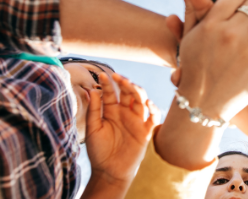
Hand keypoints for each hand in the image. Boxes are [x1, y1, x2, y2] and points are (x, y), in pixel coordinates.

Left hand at [84, 73, 158, 188]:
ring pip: (141, 101)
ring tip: (131, 86)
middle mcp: (124, 113)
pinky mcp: (145, 132)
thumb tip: (93, 90)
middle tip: (119, 78)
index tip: (102, 75)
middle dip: (125, 83)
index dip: (108, 83)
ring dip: (138, 91)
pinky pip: (153, 118)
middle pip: (129, 92)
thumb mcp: (93, 129)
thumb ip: (94, 110)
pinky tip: (148, 104)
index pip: (111, 92)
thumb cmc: (99, 151)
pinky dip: (154, 110)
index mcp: (111, 111)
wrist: (109, 172)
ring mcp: (136, 121)